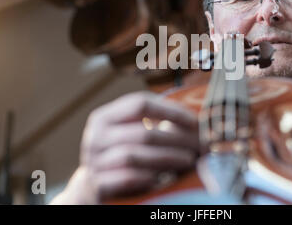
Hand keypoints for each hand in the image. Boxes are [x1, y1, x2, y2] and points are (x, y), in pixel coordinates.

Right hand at [51, 91, 198, 203]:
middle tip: (200, 146)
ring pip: (135, 155)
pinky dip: (148, 177)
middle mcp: (95, 137)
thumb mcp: (127, 133)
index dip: (170, 110)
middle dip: (176, 139)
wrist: (91, 187)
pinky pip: (126, 178)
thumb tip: (194, 120)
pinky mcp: (96, 185)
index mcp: (104, 117)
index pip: (140, 103)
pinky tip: (165, 178)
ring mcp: (94, 162)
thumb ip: (150, 122)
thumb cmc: (120, 153)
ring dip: (168, 158)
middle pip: (142, 132)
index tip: (194, 121)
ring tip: (189, 160)